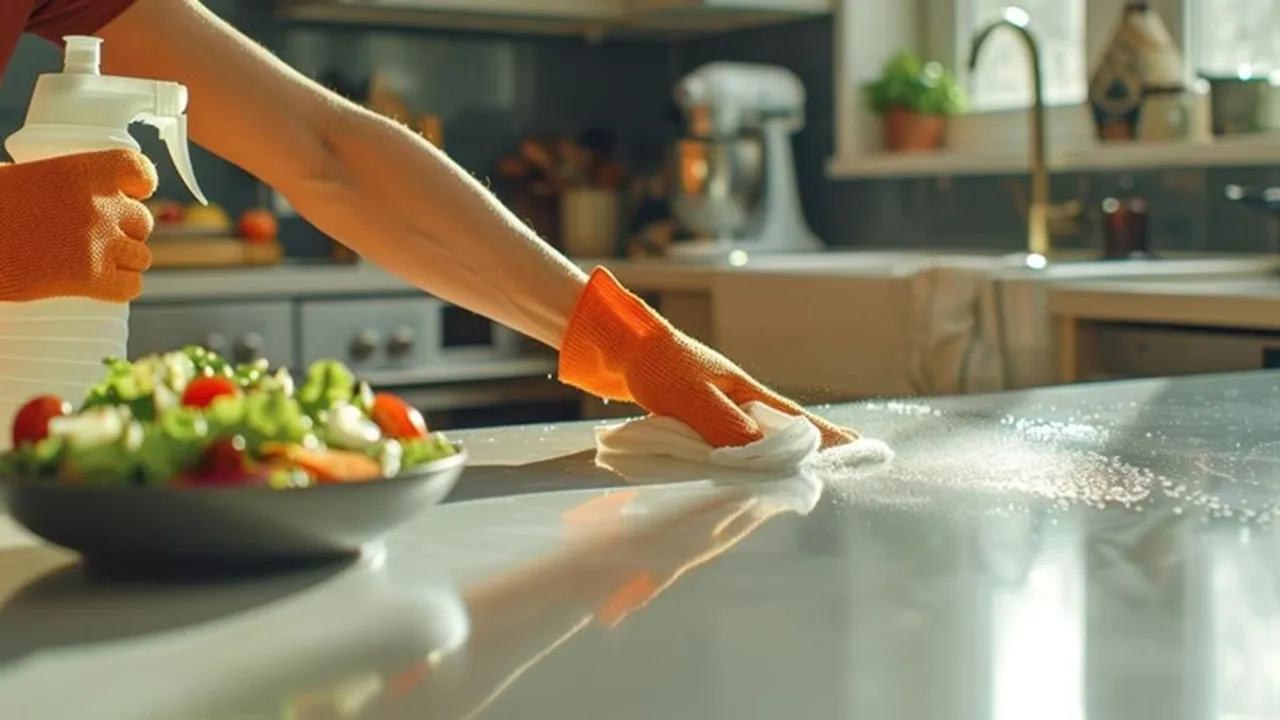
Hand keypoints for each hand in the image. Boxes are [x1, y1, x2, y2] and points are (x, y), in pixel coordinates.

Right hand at [0, 150, 156, 302]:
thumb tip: (70, 200)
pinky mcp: (91, 278)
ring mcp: (100, 243)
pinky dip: (121, 288)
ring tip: (97, 263)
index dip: (139, 185)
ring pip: (141, 256)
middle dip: (124, 230)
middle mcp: (101, 205)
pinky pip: (131, 286)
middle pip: (141, 221)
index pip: (139, 171)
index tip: (131, 193)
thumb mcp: (22, 179)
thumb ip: (60, 187)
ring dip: (125, 261)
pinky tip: (103, 286)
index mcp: (83, 171)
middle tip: (97, 238)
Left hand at [558, 267, 858, 448]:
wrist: (620, 347)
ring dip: (775, 454)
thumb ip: (726, 427)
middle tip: (841, 465)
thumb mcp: (692, 398)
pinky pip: (728, 440)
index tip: (858, 446)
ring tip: (799, 474)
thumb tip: (765, 456)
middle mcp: (738, 400)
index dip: (825, 435)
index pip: (795, 418)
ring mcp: (718, 406)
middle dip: (808, 448)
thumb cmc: (657, 365)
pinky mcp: (697, 414)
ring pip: (754, 436)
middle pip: (781, 429)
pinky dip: (742, 455)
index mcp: (745, 392)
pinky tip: (746, 467)